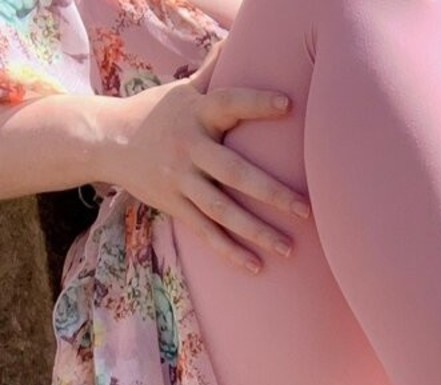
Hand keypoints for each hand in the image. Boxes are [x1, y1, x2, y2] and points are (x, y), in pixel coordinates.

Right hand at [98, 41, 309, 272]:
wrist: (107, 140)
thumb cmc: (158, 113)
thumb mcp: (184, 90)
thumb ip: (214, 70)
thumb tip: (241, 34)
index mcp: (197, 113)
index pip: (230, 103)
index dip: (257, 103)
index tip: (288, 105)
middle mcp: (189, 147)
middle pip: (235, 172)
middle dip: (271, 192)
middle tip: (307, 209)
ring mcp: (180, 179)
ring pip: (223, 210)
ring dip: (258, 232)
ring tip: (290, 248)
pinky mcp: (174, 205)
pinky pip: (206, 233)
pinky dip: (230, 252)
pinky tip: (257, 267)